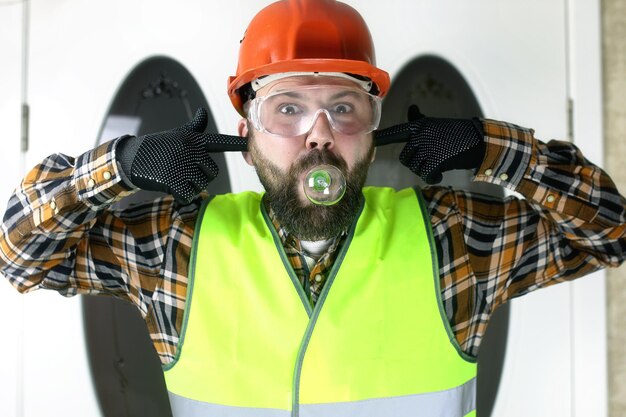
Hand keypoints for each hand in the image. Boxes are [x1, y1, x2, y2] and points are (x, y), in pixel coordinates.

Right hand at [117, 108, 246, 202]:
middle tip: (181, 171)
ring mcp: (181, 163)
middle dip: (199, 177)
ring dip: (188, 186)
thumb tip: (203, 112)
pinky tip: (170, 186)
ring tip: (173, 176)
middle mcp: (190, 149)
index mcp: (194, 139)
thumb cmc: (157, 147)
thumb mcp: (176, 134)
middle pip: (212, 173)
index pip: (220, 142)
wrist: (130, 157)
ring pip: (200, 185)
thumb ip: (194, 128)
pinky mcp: (173, 178)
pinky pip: (188, 195)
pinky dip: (180, 195)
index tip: (250, 143)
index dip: (236, 143)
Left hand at [374, 105, 484, 183]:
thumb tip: (412, 109)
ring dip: (425, 171)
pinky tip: (440, 174)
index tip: (372, 140)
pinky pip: (426, 174)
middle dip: (415, 163)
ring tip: (438, 165)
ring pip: (415, 167)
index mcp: (417, 127)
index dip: (382, 138)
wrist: (476, 140)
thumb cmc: (454, 132)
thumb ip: (419, 121)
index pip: (395, 133)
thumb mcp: (434, 124)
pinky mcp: (436, 159)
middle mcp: (420, 136)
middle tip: (430, 161)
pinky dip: (433, 178)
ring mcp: (427, 147)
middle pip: (405, 158)